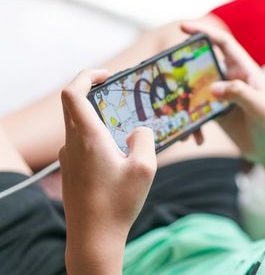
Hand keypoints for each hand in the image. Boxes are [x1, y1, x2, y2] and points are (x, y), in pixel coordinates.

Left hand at [59, 69, 156, 273]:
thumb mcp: (145, 168)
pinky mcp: (70, 170)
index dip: (87, 76)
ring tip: (125, 132)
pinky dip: (97, 139)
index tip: (107, 75)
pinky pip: (81, 144)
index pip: (73, 93)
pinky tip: (117, 156)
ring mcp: (68, 158)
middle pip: (74, 105)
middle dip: (94, 93)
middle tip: (118, 95)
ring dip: (99, 119)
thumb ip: (144, 139)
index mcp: (88, 138)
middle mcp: (72, 144)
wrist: (93, 238)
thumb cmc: (118, 204)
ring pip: (78, 126)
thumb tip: (138, 131)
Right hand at [181, 22, 264, 163]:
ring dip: (184, 102)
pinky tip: (194, 139)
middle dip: (183, 68)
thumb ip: (238, 93)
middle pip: (202, 65)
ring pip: (196, 91)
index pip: (223, 43)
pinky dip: (192, 124)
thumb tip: (212, 88)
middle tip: (166, 72)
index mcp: (244, 70)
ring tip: (174, 114)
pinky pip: (197, 113)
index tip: (182, 27)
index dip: (204, 33)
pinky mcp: (216, 113)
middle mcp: (231, 79)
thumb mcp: (259, 107)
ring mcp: (222, 96)